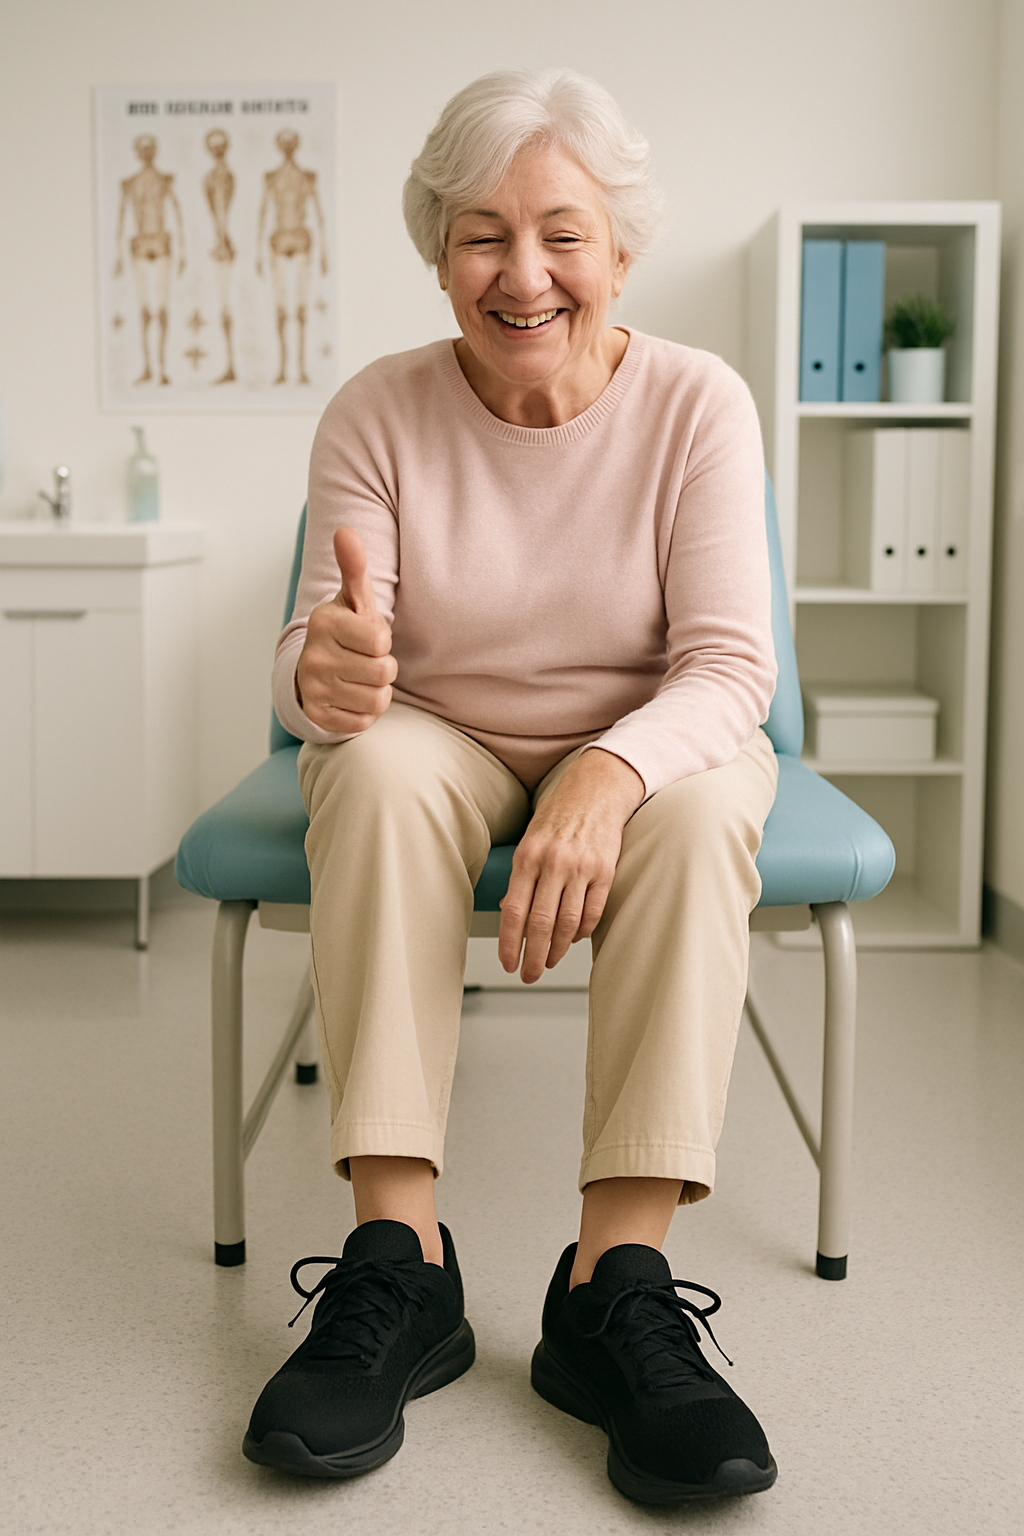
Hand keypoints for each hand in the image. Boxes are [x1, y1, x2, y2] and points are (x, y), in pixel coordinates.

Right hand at [296, 527, 397, 732]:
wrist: (311, 670)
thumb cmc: (344, 631)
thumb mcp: (351, 599)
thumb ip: (353, 567)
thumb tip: (346, 531)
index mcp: (324, 623)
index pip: (380, 640)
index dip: (381, 641)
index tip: (366, 638)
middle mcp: (314, 656)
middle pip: (384, 672)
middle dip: (383, 667)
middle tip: (365, 660)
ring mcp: (314, 688)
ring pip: (377, 700)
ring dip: (376, 690)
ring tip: (359, 677)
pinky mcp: (318, 716)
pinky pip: (364, 722)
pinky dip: (364, 712)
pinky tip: (351, 696)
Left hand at [498, 750, 644, 983]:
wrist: (597, 790)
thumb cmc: (559, 817)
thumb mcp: (529, 840)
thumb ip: (520, 877)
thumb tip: (507, 912)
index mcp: (528, 857)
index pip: (514, 911)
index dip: (509, 943)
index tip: (508, 963)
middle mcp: (553, 863)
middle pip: (541, 924)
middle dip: (533, 957)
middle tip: (529, 974)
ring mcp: (581, 868)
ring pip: (568, 924)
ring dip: (558, 950)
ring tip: (550, 962)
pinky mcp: (605, 872)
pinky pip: (592, 913)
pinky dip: (581, 932)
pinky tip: (573, 939)